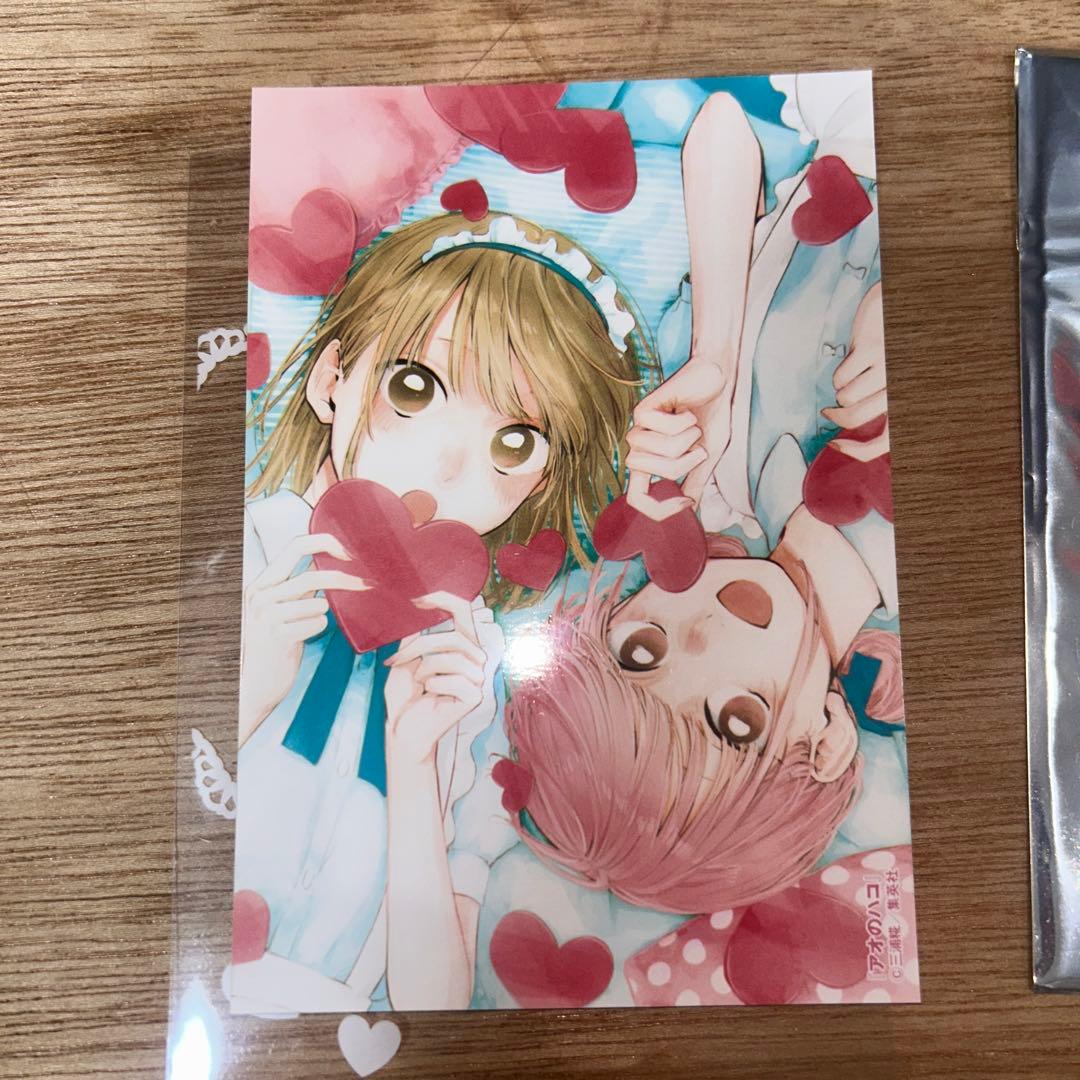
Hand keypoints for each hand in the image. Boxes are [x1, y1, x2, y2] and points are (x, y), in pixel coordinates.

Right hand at [239, 533, 367, 739]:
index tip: (349, 550)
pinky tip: (305, 636)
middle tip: (365, 582)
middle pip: (312, 575)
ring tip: (310, 624)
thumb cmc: (274, 643)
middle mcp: (261, 595)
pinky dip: (319, 628)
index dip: (325, 542)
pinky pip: (316, 623)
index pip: (295, 546)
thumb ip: (297, 587)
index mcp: (262, 583)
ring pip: (318, 604)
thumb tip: (332, 564)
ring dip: (323, 613)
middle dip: (343, 578)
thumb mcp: (279, 608)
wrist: (254, 683)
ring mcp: (267, 616)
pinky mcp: (277, 636)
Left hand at [383, 592, 491, 766]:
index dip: (445, 599)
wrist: (402, 730)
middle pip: (456, 636)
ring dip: (425, 668)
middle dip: (421, 646)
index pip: (464, 612)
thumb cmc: (404, 697)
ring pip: (454, 657)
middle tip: (396, 660)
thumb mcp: (405, 658)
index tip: (418, 597)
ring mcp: (477, 679)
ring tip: (417, 681)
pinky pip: (455, 680)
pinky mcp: (475, 697)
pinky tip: (429, 694)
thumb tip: (417, 605)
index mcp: (461, 645)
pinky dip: (434, 684)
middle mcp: (474, 660)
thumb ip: (415, 634)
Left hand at [626, 357, 730, 521]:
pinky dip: (686, 421)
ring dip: (689, 439)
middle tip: (697, 445)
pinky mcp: (643, 409)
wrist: (715, 379)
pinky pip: (668, 430)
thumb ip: (694, 482)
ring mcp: (639, 428)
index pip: (637, 498)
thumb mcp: (707, 456)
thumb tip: (688, 511)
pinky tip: (685, 410)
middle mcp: (640, 448)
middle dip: (687, 463)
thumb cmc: (710, 415)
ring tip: (692, 424)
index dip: (657, 509)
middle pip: (660, 474)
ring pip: (665, 452)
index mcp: (651, 462)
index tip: (685, 504)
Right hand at [822, 283, 889, 460]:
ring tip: (850, 377)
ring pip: (846, 397)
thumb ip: (882, 407)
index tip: (837, 445)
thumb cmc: (895, 349)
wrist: (898, 305)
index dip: (858, 451)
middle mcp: (901, 385)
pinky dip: (839, 375)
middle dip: (836, 416)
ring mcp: (887, 366)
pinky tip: (850, 362)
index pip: (886, 442)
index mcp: (907, 398)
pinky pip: (841, 378)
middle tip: (830, 411)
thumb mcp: (895, 384)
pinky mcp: (870, 349)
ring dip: (840, 390)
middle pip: (855, 417)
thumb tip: (851, 434)